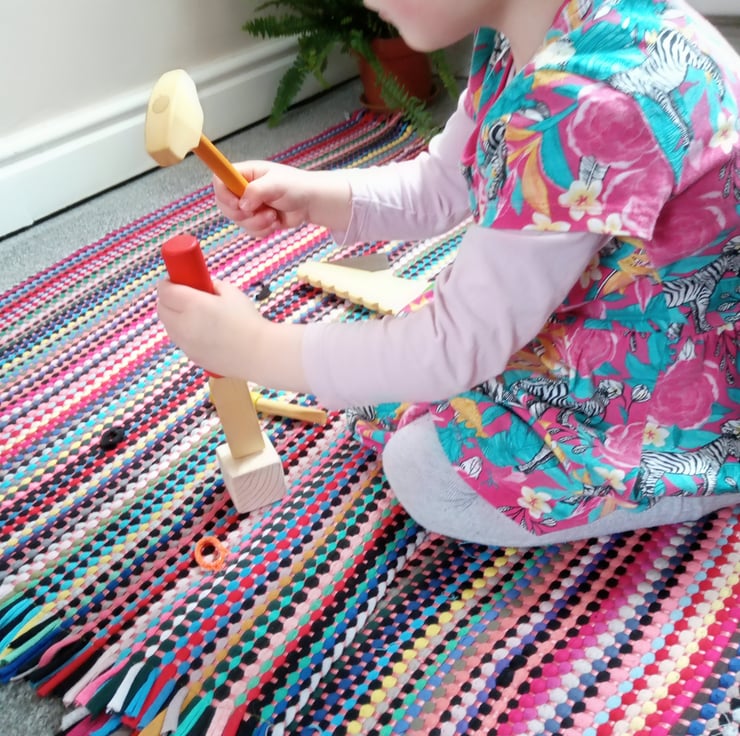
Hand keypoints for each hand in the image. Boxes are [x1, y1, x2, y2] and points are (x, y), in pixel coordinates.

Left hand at [157, 278, 262, 378]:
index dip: (168, 283)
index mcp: (194, 305)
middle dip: (168, 300)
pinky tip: (202, 331)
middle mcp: (184, 325)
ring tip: (193, 314)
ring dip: (174, 317)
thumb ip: (212, 286)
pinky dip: (184, 333)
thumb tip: (201, 284)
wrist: (260, 353)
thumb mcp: (231, 293)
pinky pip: (180, 341)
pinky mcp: (192, 357)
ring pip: (168, 326)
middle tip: (182, 296)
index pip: (165, 291)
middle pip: (162, 309)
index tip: (175, 280)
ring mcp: (186, 344)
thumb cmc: (248, 321)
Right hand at [213, 161, 350, 236]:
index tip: (237, 203)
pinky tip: (275, 222)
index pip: (219, 180)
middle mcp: (243, 189)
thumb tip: (242, 205)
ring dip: (257, 223)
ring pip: (238, 221)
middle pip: (224, 205)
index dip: (223, 194)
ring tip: (273, 215)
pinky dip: (262, 230)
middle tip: (260, 210)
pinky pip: (250, 231)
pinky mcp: (256, 220)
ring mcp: (249, 206)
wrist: (311, 203)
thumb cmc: (296, 186)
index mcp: (245, 174)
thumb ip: (256, 191)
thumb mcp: (276, 184)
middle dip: (242, 214)